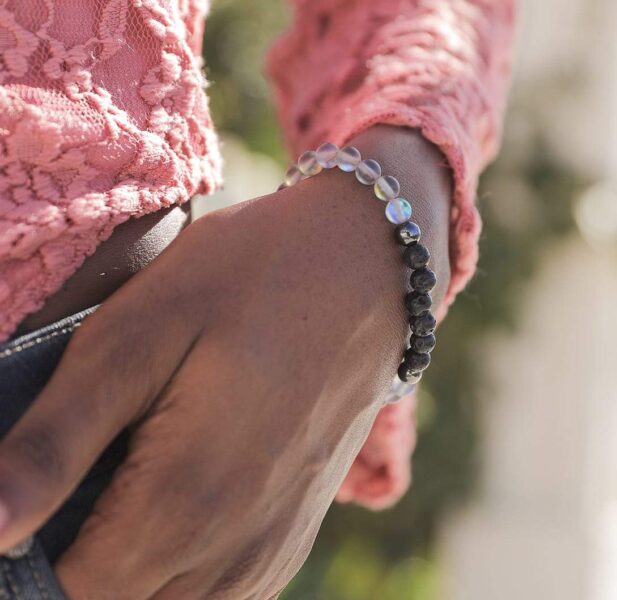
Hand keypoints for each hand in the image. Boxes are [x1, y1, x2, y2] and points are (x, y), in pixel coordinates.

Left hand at [0, 126, 450, 598]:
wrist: (365, 266)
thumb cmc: (252, 279)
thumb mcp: (140, 331)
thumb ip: (55, 441)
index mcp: (184, 502)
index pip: (60, 593)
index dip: (18, 556)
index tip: (33, 483)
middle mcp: (235, 549)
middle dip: (68, 557)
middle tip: (72, 467)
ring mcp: (273, 547)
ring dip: (123, 560)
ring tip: (123, 470)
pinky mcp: (293, 531)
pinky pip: (215, 587)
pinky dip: (174, 559)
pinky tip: (176, 484)